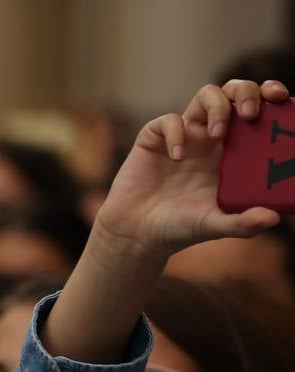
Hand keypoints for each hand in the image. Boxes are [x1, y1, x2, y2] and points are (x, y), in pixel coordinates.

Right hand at [95, 79, 286, 257]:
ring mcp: (185, 135)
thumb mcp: (215, 225)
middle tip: (251, 114)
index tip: (282, 100)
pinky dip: (176, 134)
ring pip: (207, 95)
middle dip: (248, 92)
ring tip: (217, 134)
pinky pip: (169, 121)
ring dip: (217, 106)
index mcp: (234, 152)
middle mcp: (211, 138)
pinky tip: (176, 158)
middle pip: (236, 93)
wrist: (136, 233)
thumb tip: (273, 217)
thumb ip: (243, 223)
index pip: (260, 111)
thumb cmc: (179, 228)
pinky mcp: (155, 138)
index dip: (271, 98)